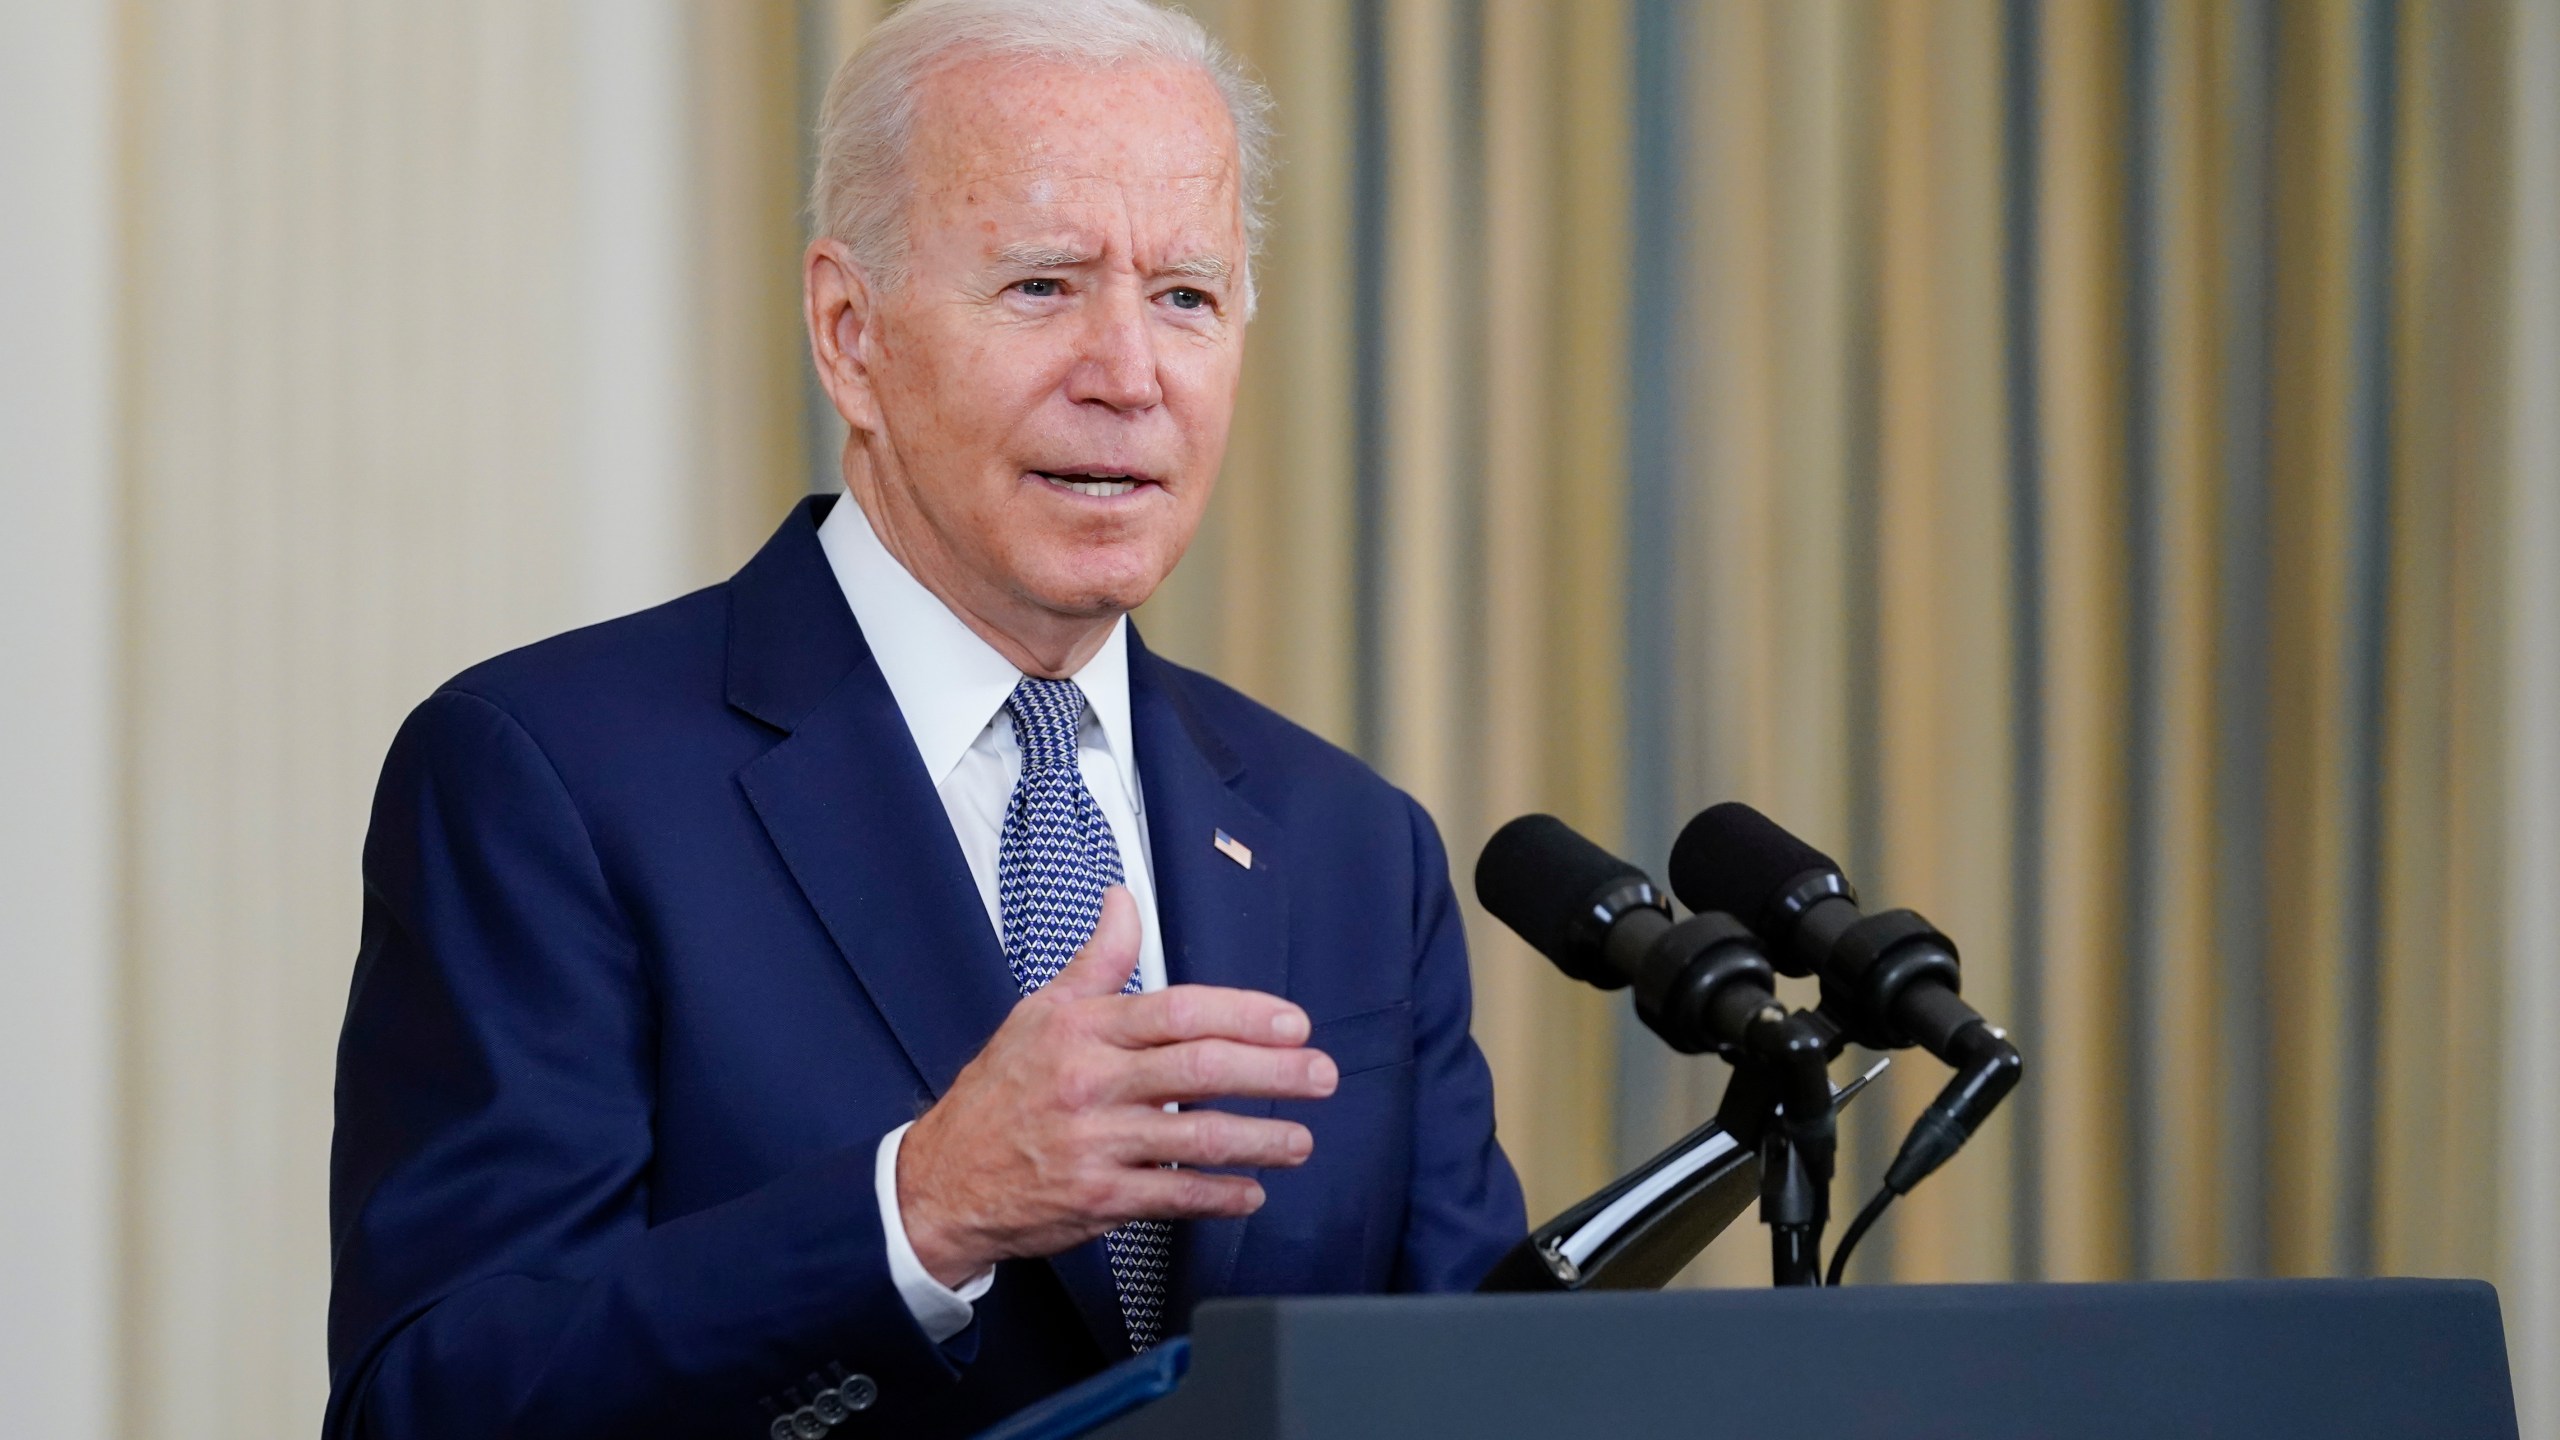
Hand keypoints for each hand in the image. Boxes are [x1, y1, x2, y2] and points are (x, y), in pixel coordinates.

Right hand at [897, 887, 1335, 1286]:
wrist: (941, 1180)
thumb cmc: (999, 1091)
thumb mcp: (1039, 1012)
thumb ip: (1097, 961)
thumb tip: (1123, 898)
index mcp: (1083, 1030)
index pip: (1179, 1012)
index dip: (1245, 1015)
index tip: (1294, 1023)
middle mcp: (1091, 1083)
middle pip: (1200, 1071)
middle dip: (1273, 1073)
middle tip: (1322, 1075)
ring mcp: (1095, 1144)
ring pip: (1197, 1138)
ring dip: (1261, 1140)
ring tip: (1301, 1140)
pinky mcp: (1097, 1200)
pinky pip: (1174, 1197)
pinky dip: (1219, 1196)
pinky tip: (1252, 1192)